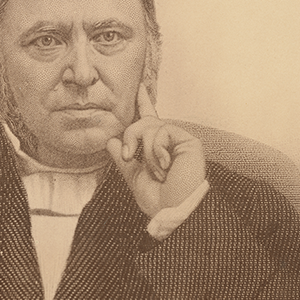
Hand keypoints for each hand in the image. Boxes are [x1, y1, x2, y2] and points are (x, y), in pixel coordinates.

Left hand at [107, 85, 206, 217]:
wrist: (173, 212)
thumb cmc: (159, 201)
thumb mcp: (134, 178)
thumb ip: (123, 160)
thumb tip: (110, 141)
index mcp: (157, 149)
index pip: (149, 121)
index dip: (144, 103)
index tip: (139, 87)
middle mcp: (169, 142)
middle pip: (143, 121)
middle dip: (131, 136)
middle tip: (127, 155)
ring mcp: (179, 141)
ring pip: (150, 126)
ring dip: (145, 150)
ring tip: (157, 171)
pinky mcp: (188, 141)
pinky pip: (162, 131)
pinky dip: (156, 150)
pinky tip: (166, 166)